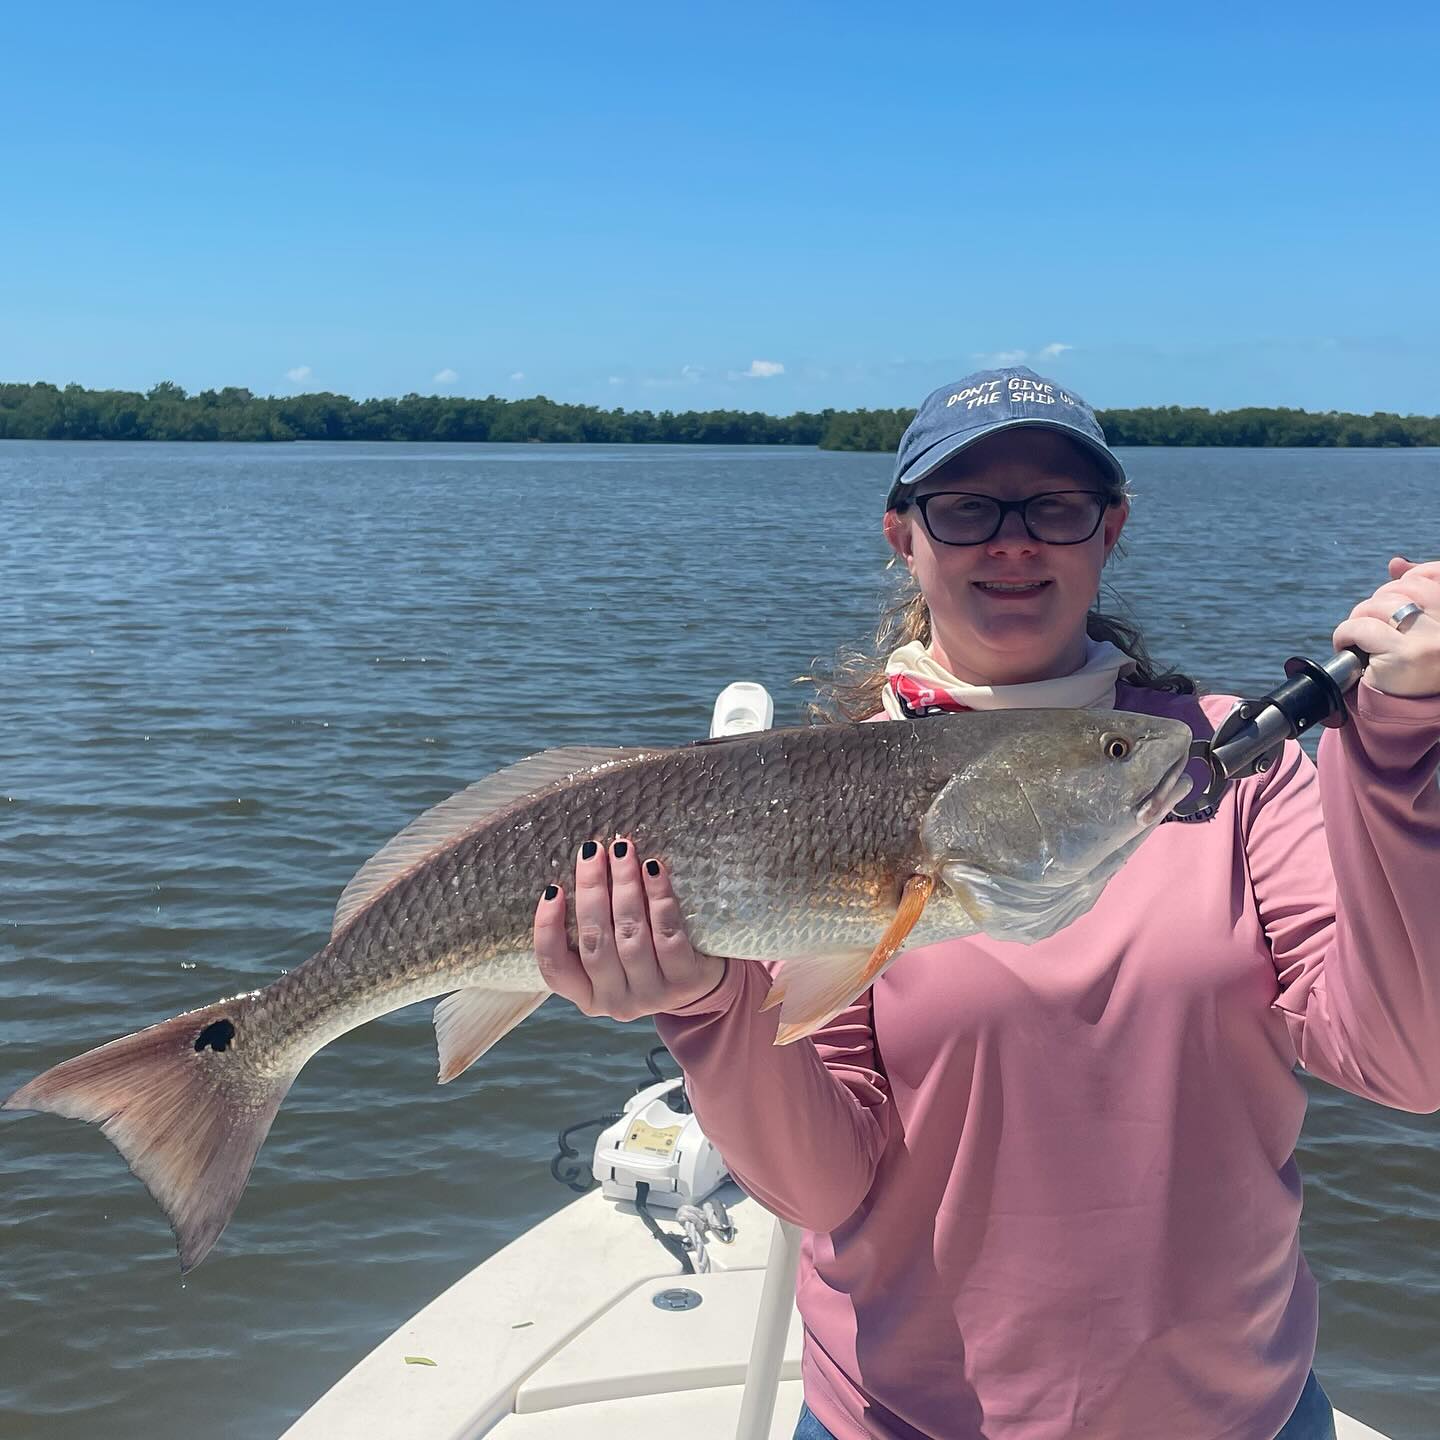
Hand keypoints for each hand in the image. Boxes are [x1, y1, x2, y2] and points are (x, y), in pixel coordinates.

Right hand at [534, 837, 727, 1019]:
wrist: (702, 985)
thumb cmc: (646, 957)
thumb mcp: (612, 957)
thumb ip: (593, 930)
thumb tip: (580, 871)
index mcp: (588, 996)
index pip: (556, 969)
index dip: (548, 930)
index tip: (553, 890)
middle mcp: (616, 1002)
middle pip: (595, 942)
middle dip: (591, 890)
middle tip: (592, 852)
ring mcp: (651, 995)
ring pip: (630, 935)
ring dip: (624, 886)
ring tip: (622, 851)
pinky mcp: (684, 982)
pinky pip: (667, 934)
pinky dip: (658, 898)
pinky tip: (653, 869)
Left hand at [1333, 557, 1439, 698]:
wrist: (1416, 712)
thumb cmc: (1418, 666)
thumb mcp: (1422, 627)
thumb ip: (1415, 593)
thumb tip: (1395, 563)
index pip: (1433, 574)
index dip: (1409, 577)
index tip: (1397, 587)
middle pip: (1400, 589)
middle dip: (1377, 603)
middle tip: (1371, 626)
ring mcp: (1429, 640)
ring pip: (1378, 606)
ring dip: (1359, 619)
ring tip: (1361, 638)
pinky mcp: (1404, 655)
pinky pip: (1361, 628)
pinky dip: (1346, 634)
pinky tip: (1347, 645)